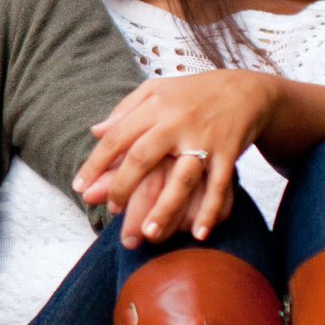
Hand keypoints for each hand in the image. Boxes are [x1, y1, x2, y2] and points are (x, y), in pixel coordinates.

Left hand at [73, 71, 281, 245]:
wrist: (245, 89)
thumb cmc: (192, 93)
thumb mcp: (156, 90)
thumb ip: (125, 110)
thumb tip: (95, 132)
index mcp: (155, 106)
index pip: (118, 136)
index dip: (96, 163)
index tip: (79, 187)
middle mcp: (177, 123)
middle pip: (143, 157)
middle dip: (123, 186)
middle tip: (111, 210)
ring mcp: (204, 141)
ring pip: (181, 178)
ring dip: (165, 208)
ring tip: (148, 234)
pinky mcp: (228, 154)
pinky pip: (218, 187)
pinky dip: (209, 211)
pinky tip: (197, 234)